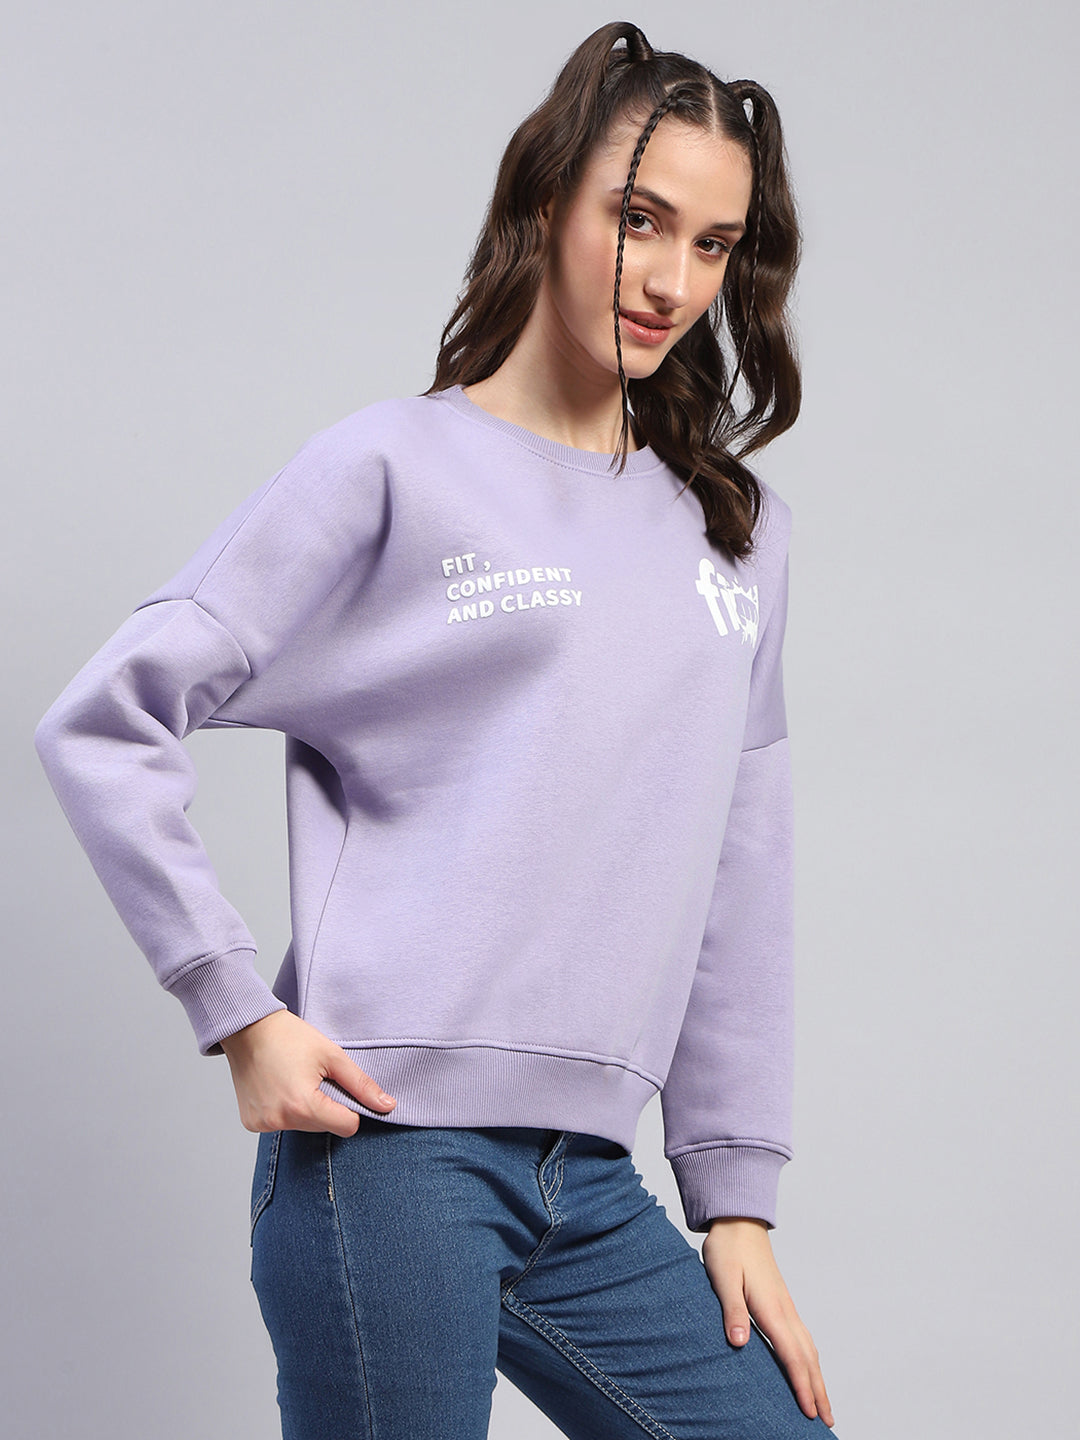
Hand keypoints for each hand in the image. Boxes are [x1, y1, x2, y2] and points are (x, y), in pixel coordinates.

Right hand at [218, 1009, 396, 1136]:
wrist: (247, 1027)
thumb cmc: (289, 1037)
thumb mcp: (332, 1055)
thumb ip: (361, 1085)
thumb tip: (388, 1107)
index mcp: (303, 1105)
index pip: (347, 1127)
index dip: (351, 1108)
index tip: (340, 1088)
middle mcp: (280, 1120)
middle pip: (324, 1128)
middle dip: (326, 1106)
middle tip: (313, 1078)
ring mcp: (263, 1124)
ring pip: (303, 1127)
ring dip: (306, 1109)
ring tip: (294, 1080)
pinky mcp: (251, 1123)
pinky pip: (281, 1125)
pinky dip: (285, 1111)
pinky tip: (279, 1087)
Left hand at [702, 1217, 834, 1427]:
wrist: (737, 1221)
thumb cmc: (727, 1249)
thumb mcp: (722, 1277)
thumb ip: (732, 1310)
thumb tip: (739, 1343)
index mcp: (771, 1307)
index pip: (790, 1354)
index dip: (801, 1385)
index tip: (809, 1412)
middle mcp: (785, 1309)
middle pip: (807, 1357)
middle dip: (819, 1390)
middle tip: (828, 1421)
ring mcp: (786, 1305)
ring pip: (808, 1348)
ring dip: (818, 1377)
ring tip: (824, 1404)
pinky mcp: (782, 1302)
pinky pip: (802, 1338)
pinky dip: (809, 1359)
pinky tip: (807, 1367)